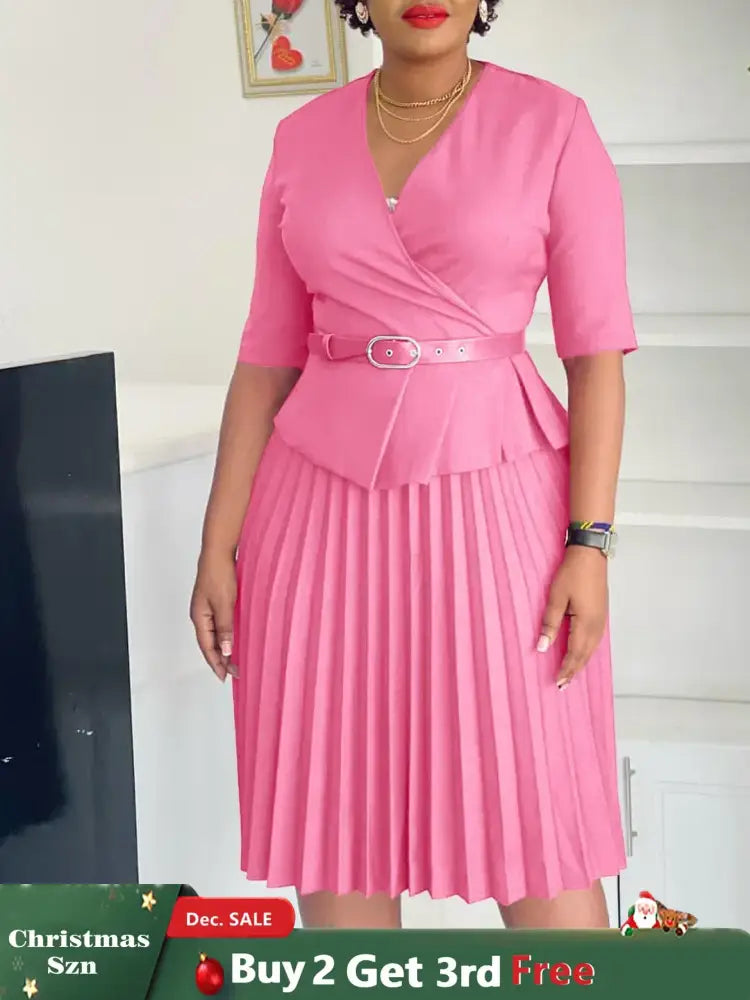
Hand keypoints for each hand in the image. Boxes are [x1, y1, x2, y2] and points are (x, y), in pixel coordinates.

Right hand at [190, 548, 237, 681]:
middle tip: (233, 673)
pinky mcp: (216, 600)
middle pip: (209, 643)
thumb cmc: (218, 573)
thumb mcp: (224, 603)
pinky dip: (226, 634)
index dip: (216, 663)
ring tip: (233, 660)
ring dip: (223, 647)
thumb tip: (225, 650)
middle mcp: (201, 614)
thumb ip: (225, 627)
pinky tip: (234, 637)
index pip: (207, 647)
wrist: (219, 550)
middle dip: (219, 659)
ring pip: (214, 634)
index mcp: (199, 617)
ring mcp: (208, 607)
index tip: (225, 676)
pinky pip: (220, 623)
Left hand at [536, 545, 608, 688]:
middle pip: (585, 654)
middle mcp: (597, 625)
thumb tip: (542, 647)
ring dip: (581, 662)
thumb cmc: (572, 573)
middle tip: (563, 685)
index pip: (575, 653)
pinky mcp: (601, 613)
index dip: (566, 669)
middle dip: (574, 670)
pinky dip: (587, 650)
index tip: (558, 682)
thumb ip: (550, 624)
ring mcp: (601, 619)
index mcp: (586, 623)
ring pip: (592, 648)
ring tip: (571, 673)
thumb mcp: (556, 598)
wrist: (590, 554)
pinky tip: (582, 652)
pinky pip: (595, 639)